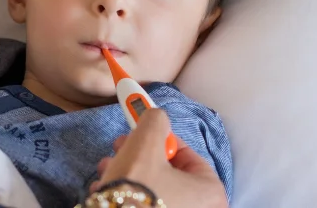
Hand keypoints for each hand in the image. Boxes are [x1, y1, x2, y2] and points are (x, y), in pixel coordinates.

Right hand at [92, 110, 227, 207]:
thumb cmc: (138, 184)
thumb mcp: (145, 142)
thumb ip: (155, 121)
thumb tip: (156, 117)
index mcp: (210, 191)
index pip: (186, 154)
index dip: (159, 139)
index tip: (139, 134)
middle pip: (167, 172)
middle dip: (138, 157)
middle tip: (119, 148)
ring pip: (154, 188)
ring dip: (128, 174)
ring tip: (106, 169)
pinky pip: (146, 203)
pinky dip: (127, 194)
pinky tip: (106, 188)